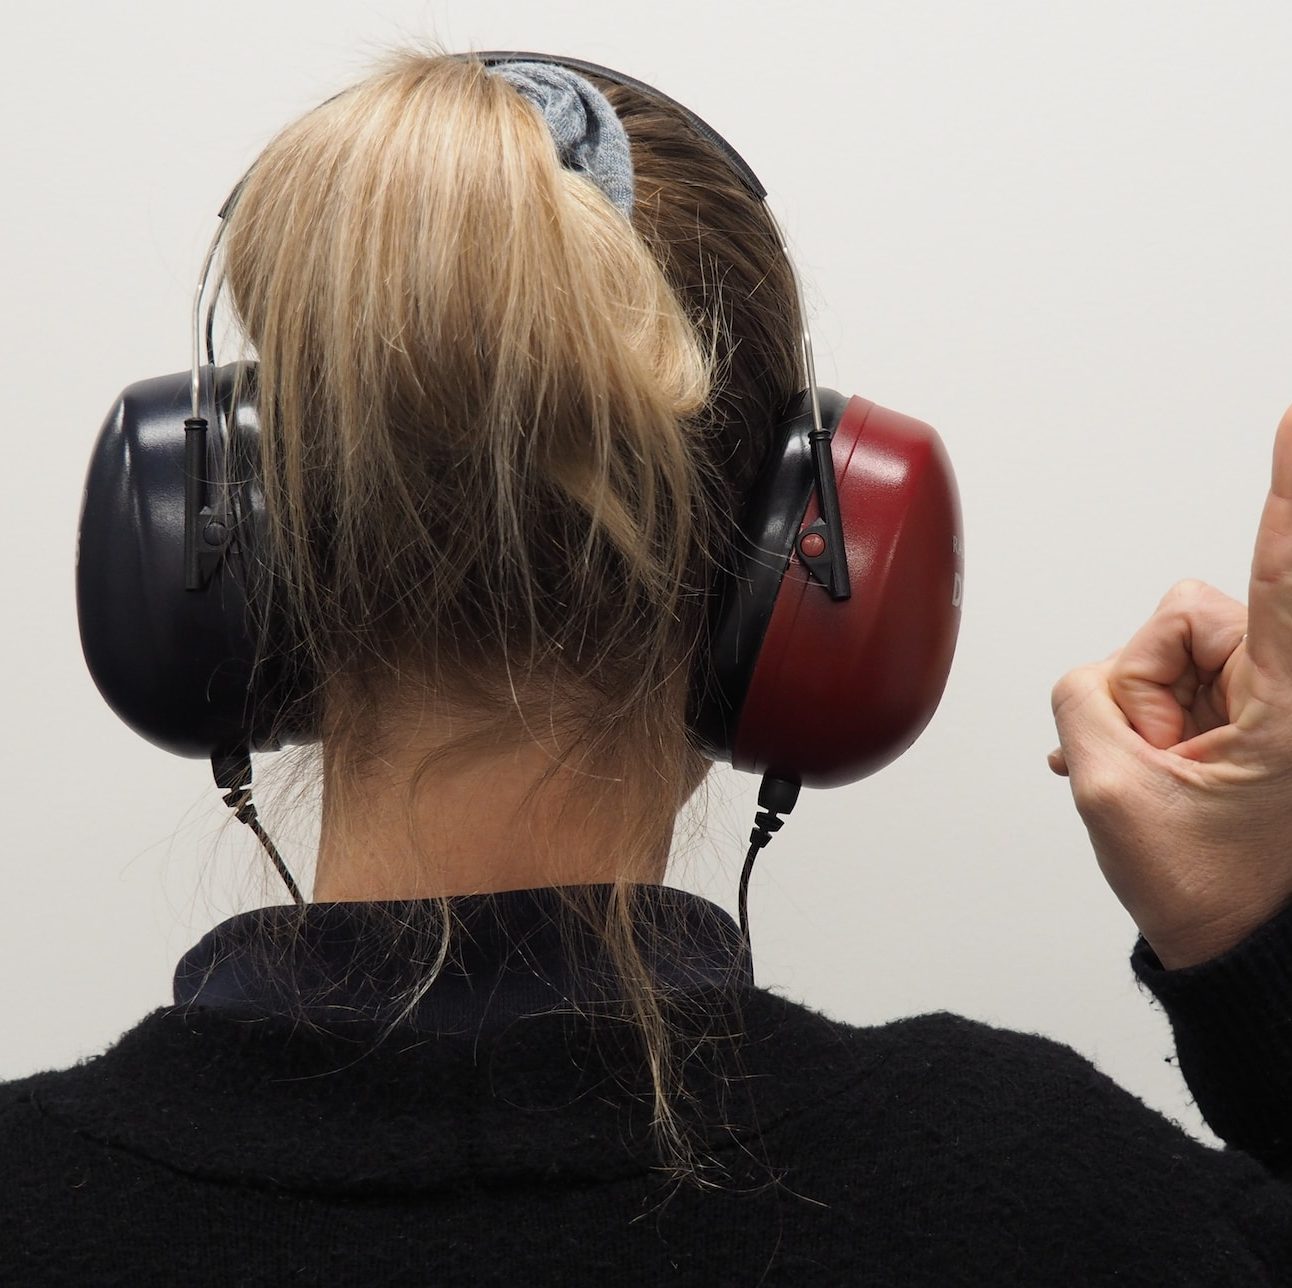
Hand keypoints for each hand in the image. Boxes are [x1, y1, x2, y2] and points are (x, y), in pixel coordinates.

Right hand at [1049, 406, 1291, 969]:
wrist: (1242, 946)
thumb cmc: (1208, 890)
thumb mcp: (1116, 794)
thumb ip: (1087, 696)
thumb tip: (1101, 672)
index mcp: (1287, 707)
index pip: (1283, 575)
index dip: (1288, 492)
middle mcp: (1288, 688)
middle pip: (1186, 617)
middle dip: (1145, 681)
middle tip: (1154, 759)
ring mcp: (1271, 697)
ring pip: (1176, 646)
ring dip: (1149, 706)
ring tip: (1168, 774)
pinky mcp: (1256, 706)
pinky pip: (1180, 671)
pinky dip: (1153, 711)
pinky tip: (1159, 764)